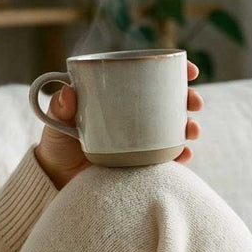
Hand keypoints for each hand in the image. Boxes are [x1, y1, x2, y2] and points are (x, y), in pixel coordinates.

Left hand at [34, 60, 204, 189]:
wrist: (59, 181)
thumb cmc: (57, 145)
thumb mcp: (56, 123)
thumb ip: (59, 108)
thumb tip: (68, 92)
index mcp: (119, 96)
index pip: (150, 77)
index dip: (175, 70)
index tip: (192, 71)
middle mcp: (135, 116)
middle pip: (170, 101)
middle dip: (189, 98)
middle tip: (195, 102)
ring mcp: (142, 140)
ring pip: (175, 128)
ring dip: (190, 126)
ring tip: (192, 130)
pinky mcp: (144, 164)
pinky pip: (168, 158)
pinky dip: (180, 155)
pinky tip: (184, 154)